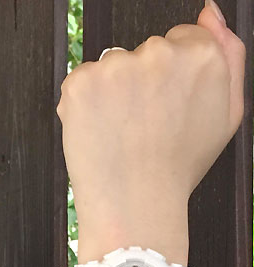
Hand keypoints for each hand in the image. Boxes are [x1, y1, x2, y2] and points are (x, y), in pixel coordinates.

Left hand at [56, 4, 245, 230]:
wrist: (135, 204)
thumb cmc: (178, 167)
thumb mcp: (227, 114)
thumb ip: (229, 53)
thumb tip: (210, 12)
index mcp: (200, 56)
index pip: (180, 40)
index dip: (170, 78)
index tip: (166, 106)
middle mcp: (158, 53)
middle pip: (145, 52)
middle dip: (141, 82)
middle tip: (144, 126)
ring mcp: (116, 67)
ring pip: (112, 67)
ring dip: (112, 91)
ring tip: (122, 133)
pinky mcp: (81, 83)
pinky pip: (82, 80)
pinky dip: (85, 103)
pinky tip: (100, 130)